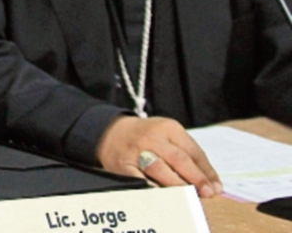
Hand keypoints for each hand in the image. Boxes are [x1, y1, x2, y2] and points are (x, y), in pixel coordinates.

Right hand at [96, 116, 222, 196]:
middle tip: (206, 194)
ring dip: (177, 185)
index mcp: (168, 128)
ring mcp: (136, 151)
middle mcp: (151, 137)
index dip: (206, 171)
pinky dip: (153, 189)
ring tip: (189, 198)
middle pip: (178, 159)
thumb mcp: (169, 136)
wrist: (110, 131)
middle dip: (195, 179)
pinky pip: (140, 180)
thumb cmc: (147, 137)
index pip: (192, 151)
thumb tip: (212, 184)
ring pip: (160, 169)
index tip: (215, 188)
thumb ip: (189, 156)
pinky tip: (164, 198)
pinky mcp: (123, 165)